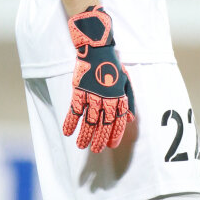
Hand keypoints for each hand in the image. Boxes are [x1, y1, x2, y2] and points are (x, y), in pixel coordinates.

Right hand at [62, 6, 135, 152]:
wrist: (97, 49)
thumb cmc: (112, 65)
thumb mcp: (126, 81)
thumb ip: (129, 100)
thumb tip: (131, 118)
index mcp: (119, 97)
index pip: (119, 121)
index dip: (115, 134)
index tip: (111, 145)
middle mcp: (106, 98)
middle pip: (104, 124)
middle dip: (100, 139)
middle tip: (96, 150)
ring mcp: (92, 95)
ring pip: (89, 121)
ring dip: (85, 135)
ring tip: (81, 146)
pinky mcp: (79, 91)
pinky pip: (74, 111)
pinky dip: (70, 122)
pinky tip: (68, 132)